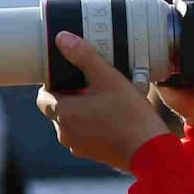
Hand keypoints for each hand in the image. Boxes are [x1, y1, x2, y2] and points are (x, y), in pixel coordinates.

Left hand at [35, 36, 170, 171]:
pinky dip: (93, 125)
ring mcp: (78, 146)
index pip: (43, 96)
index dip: (54, 84)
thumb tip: (62, 39)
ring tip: (106, 101)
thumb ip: (84, 56)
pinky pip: (85, 135)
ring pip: (72, 122)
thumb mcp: (109, 78)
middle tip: (93, 85)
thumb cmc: (130, 116)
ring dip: (82, 111)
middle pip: (58, 108)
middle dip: (71, 96)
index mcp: (64, 113)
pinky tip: (113, 117)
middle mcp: (65, 132)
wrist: (151, 152)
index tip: (72, 77)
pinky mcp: (92, 154)